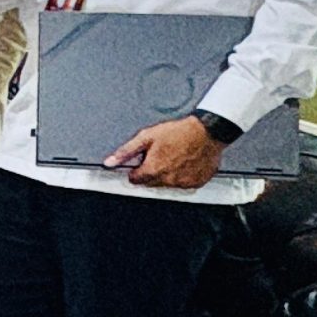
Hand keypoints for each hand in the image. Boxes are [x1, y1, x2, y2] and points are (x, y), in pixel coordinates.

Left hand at [106, 115, 226, 189]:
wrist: (207, 132)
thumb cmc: (178, 132)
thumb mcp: (146, 137)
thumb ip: (126, 152)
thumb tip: (109, 162)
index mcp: (153, 170)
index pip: (135, 180)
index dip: (135, 170)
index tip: (140, 163)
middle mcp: (168, 180)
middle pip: (150, 183)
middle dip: (151, 171)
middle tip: (160, 156)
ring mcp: (183, 183)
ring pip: (166, 184)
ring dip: (166, 174)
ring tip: (174, 157)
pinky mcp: (196, 183)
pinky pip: (183, 184)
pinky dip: (182, 176)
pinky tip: (184, 163)